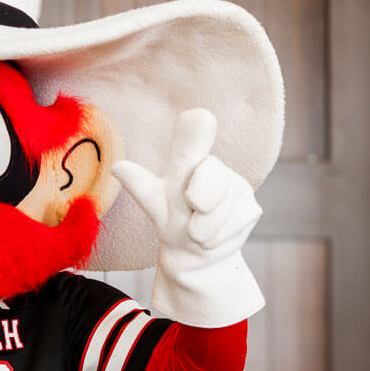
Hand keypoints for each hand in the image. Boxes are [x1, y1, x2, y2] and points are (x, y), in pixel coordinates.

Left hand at [112, 109, 264, 326]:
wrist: (195, 255)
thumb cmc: (171, 222)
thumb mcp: (154, 203)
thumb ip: (143, 182)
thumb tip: (118, 167)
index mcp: (188, 160)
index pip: (194, 139)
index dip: (196, 129)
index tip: (198, 115)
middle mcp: (213, 167)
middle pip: (212, 175)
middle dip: (200, 199)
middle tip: (190, 211)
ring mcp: (236, 185)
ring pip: (222, 206)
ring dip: (205, 228)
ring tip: (196, 232)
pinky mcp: (251, 206)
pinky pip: (236, 222)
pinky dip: (219, 237)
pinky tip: (215, 237)